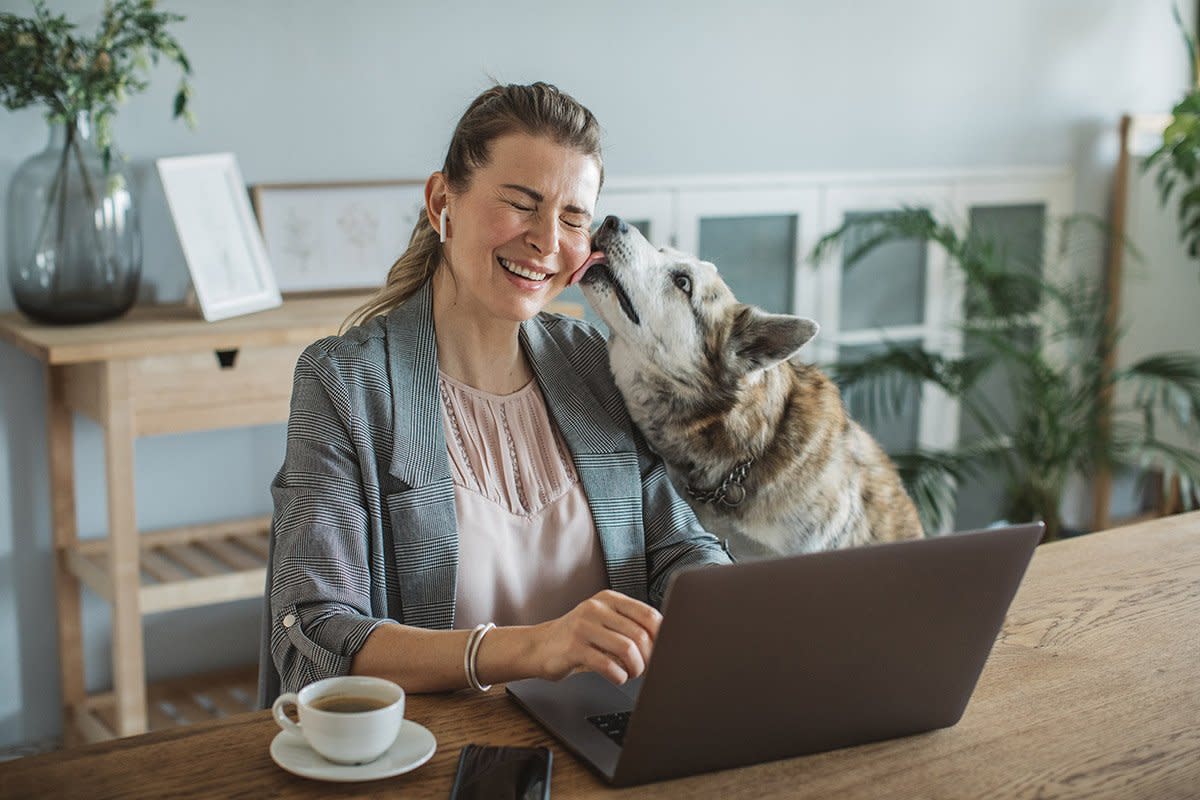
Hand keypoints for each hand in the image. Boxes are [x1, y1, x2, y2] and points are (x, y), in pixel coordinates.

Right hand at [530, 590, 662, 683]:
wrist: (539, 646)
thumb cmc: (578, 637)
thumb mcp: (603, 621)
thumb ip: (628, 625)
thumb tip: (665, 642)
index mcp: (609, 599)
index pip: (648, 614)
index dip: (662, 636)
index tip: (662, 650)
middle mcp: (596, 608)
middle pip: (639, 634)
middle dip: (649, 657)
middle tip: (645, 668)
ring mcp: (583, 626)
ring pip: (626, 648)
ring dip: (636, 668)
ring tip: (632, 673)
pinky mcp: (573, 647)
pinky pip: (607, 665)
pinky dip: (619, 676)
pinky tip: (617, 677)